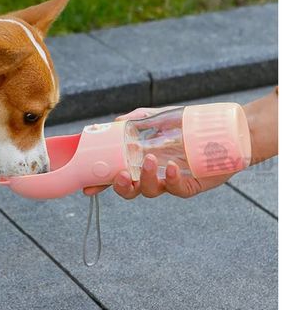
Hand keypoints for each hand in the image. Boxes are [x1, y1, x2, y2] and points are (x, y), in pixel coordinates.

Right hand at [83, 107, 231, 198]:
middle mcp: (151, 173)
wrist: (221, 130)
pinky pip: (176, 189)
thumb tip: (115, 123)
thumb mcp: (157, 118)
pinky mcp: (188, 186)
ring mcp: (168, 181)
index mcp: (139, 160)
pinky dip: (170, 181)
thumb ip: (135, 120)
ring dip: (145, 179)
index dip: (101, 183)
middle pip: (130, 190)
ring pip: (149, 191)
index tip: (89, 187)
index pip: (116, 173)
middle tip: (122, 175)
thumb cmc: (186, 124)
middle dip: (121, 187)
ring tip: (150, 161)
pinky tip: (171, 168)